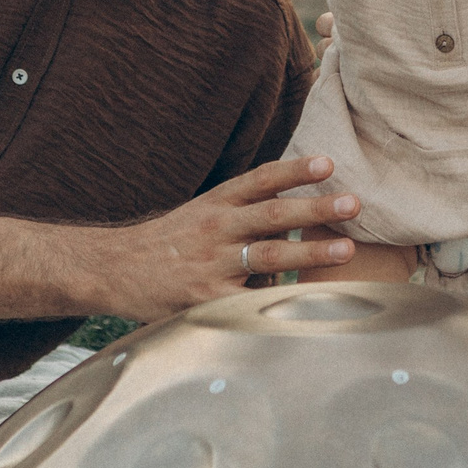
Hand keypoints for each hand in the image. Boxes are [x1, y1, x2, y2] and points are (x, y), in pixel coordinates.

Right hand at [100, 156, 360, 320]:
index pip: (261, 179)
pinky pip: (250, 299)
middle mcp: (217, 227)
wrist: (114, 269)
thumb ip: (244, 216)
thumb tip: (296, 225)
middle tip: (354, 203)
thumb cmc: (169, 242)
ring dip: (312, 252)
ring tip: (347, 249)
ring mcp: (212, 263)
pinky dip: (281, 300)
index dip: (295, 170)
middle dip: (316, 208)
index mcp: (217, 202)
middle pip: (273, 214)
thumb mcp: (202, 214)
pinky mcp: (207, 297)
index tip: (329, 163)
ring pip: (269, 255)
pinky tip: (312, 304)